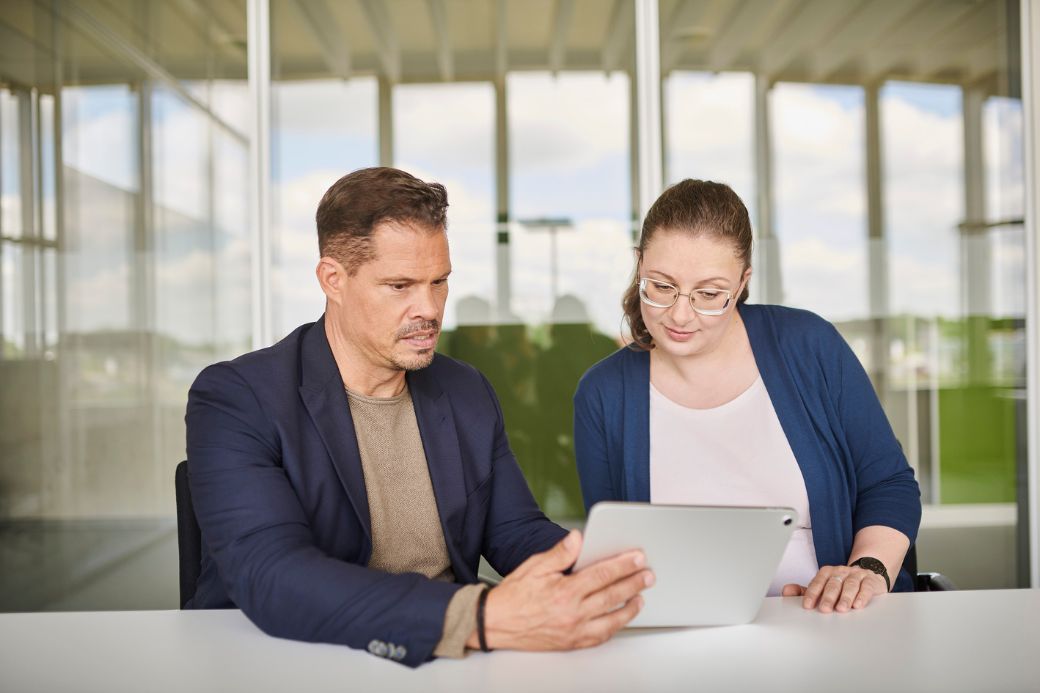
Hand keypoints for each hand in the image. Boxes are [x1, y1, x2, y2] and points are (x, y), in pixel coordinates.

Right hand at [477, 529, 652, 650]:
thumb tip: (578, 537)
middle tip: (648, 575)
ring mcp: (574, 631)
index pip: (602, 574)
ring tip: (640, 596)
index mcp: (565, 592)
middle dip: (633, 583)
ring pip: (611, 620)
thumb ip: (560, 553)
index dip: (623, 564)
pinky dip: (614, 627)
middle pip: (612, 595)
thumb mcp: (534, 566)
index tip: (637, 557)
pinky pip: (600, 636)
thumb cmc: (513, 596)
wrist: (495, 623)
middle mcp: (572, 613)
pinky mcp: (571, 643)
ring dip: (629, 607)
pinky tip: (620, 619)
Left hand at [781, 565, 886, 612]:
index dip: (812, 593)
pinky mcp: (870, 580)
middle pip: (833, 583)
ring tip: (841, 609)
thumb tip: (786, 591)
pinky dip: (862, 596)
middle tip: (824, 609)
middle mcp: (840, 572)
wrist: (867, 575)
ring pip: (850, 584)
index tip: (807, 605)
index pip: (817, 582)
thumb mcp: (823, 587)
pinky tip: (858, 605)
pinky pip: (866, 587)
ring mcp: (856, 575)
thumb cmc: (841, 585)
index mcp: (827, 572)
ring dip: (845, 597)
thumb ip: (805, 591)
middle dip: (828, 597)